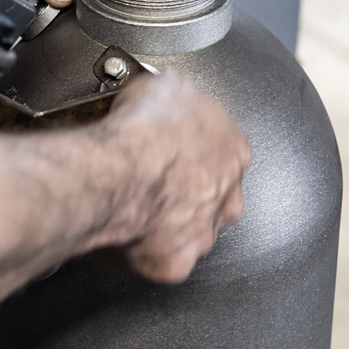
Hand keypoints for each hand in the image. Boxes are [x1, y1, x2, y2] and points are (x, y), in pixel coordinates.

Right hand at [96, 72, 250, 282]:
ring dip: (171, 220)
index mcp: (233, 152)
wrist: (114, 174)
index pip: (226, 152)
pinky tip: (127, 231)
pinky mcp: (174, 263)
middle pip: (215, 196)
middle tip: (157, 177)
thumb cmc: (141, 132)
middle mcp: (225, 197)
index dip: (197, 148)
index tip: (174, 144)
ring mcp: (201, 232)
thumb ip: (180, 96)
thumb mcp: (167, 86)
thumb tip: (173, 90)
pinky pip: (161, 257)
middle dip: (191, 190)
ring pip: (192, 230)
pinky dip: (144, 247)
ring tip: (138, 204)